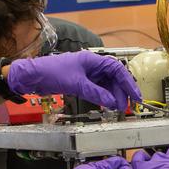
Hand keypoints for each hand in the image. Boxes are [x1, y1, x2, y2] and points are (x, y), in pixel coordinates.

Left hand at [6, 52, 140, 110]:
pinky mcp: (81, 82)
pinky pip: (98, 90)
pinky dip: (103, 97)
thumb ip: (95, 93)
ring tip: (116, 108)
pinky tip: (106, 105)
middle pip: (114, 78)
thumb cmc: (51, 72)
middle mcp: (92, 66)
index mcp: (93, 60)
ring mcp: (87, 74)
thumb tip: (111, 102)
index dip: (128, 83)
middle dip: (121, 92)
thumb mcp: (76, 84)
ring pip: (106, 85)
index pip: (117, 70)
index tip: (135, 96)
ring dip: (112, 96)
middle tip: (124, 106)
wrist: (33, 76)